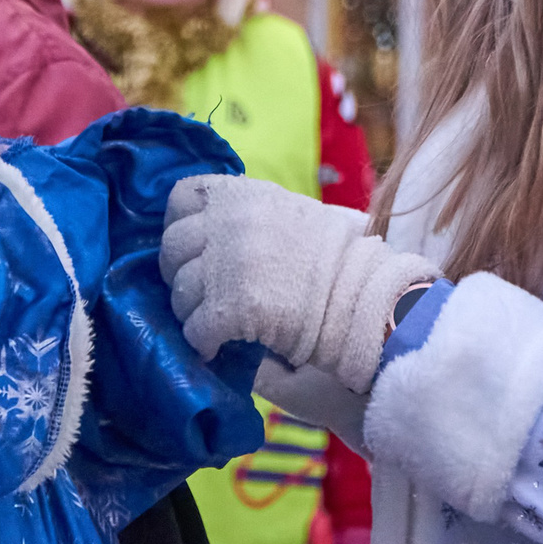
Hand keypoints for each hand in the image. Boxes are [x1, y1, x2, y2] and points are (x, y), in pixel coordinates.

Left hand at [160, 174, 438, 393]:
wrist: (369, 302)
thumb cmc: (345, 263)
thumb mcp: (299, 216)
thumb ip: (257, 218)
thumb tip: (219, 232)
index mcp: (245, 194)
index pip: (182, 199)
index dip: (182, 227)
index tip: (195, 251)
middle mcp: (228, 223)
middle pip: (173, 250)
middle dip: (183, 276)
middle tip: (204, 296)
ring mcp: (225, 266)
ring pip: (181, 294)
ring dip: (194, 314)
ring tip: (217, 326)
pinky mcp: (228, 309)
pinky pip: (195, 330)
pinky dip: (204, 344)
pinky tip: (219, 348)